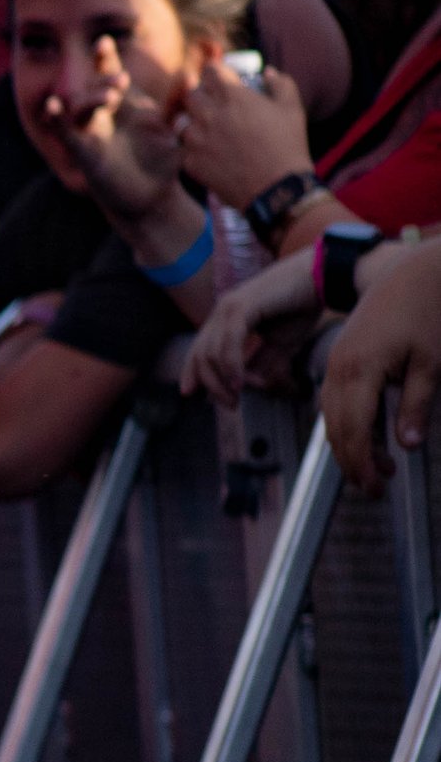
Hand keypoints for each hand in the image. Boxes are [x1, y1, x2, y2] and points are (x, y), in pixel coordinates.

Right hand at [35, 73, 186, 228]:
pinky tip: (52, 107)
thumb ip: (177, 106)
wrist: (155, 198)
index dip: (103, 58)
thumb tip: (191, 78)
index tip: (104, 42)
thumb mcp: (172, 129)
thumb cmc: (162, 162)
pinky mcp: (85, 153)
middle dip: (103, 81)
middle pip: (91, 87)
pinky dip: (57, 120)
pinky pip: (66, 133)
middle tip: (122, 81)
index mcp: (123, 104)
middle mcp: (103, 116)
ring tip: (110, 98)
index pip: (107, 75)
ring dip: (91, 98)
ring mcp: (91, 133)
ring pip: (79, 107)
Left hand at [176, 59, 311, 210]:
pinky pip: (186, 149)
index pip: (209, 70)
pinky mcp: (191, 162)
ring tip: (214, 133)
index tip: (223, 82)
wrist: (276, 190)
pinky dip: (197, 150)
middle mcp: (208, 113)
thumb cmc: (287, 146)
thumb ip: (280, 84)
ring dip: (196, 124)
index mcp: (231, 95)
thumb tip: (268, 72)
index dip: (216, 74)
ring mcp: (196, 139)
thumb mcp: (292, 109)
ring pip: (184, 122)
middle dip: (203, 97)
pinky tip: (214, 156)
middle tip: (218, 108)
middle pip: (192, 95)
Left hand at [184, 250, 321, 409]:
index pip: (200, 348)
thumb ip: (262, 361)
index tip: (190, 394)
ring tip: (236, 397)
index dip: (191, 371)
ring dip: (221, 380)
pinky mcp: (243, 305)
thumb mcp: (279, 342)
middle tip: (230, 405)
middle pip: (201, 355)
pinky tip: (240, 382)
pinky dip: (231, 365)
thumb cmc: (302, 305)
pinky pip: (228, 342)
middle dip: (211, 385)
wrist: (322, 277)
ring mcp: (230, 306)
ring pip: (210, 352)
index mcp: (227, 316)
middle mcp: (223, 310)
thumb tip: (250, 384)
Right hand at [321, 244, 440, 489]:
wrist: (413, 271)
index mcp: (359, 369)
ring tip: (379, 468)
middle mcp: (338, 367)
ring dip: (351, 445)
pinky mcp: (342, 356)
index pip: (352, 431)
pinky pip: (336, 400)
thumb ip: (415, 406)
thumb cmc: (426, 311)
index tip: (375, 488)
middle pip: (335, 429)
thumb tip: (408, 445)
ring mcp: (336, 361)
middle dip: (353, 463)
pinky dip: (350, 423)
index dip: (361, 464)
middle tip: (375, 490)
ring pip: (332, 417)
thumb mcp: (430, 364)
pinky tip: (371, 436)